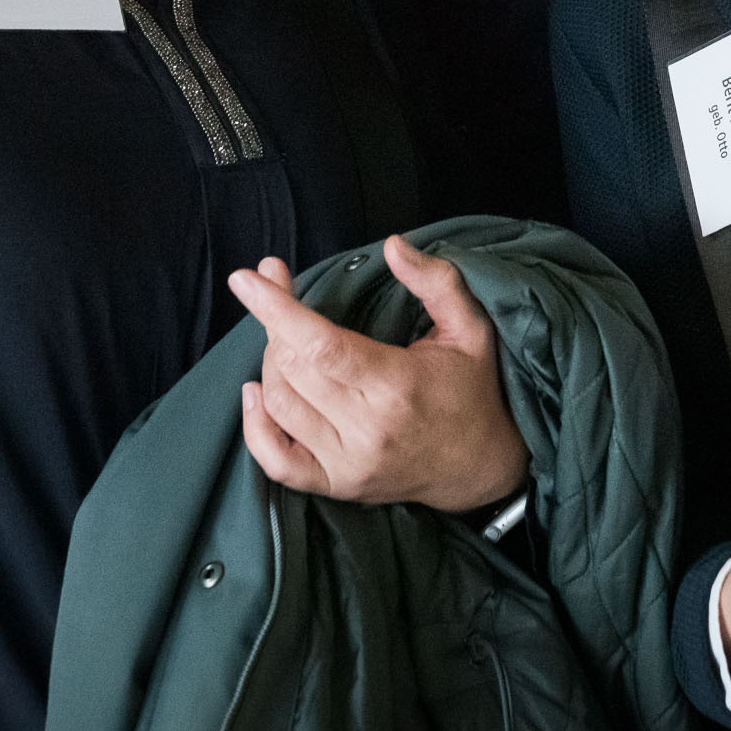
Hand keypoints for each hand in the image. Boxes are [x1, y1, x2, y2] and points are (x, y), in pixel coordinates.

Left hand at [229, 235, 529, 512]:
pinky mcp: (337, 485)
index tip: (248, 278)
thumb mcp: (471, 327)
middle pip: (293, 368)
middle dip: (275, 323)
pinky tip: (256, 394)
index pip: (321, 344)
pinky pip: (277, 462)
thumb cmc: (474, 388)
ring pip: (280, 405)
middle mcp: (367, 428)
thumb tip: (393, 245)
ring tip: (287, 340)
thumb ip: (436, 281)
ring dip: (271, 364)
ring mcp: (348, 463)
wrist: (483, 466)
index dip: (277, 309)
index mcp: (397, 384)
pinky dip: (256, 427)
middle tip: (281, 294)